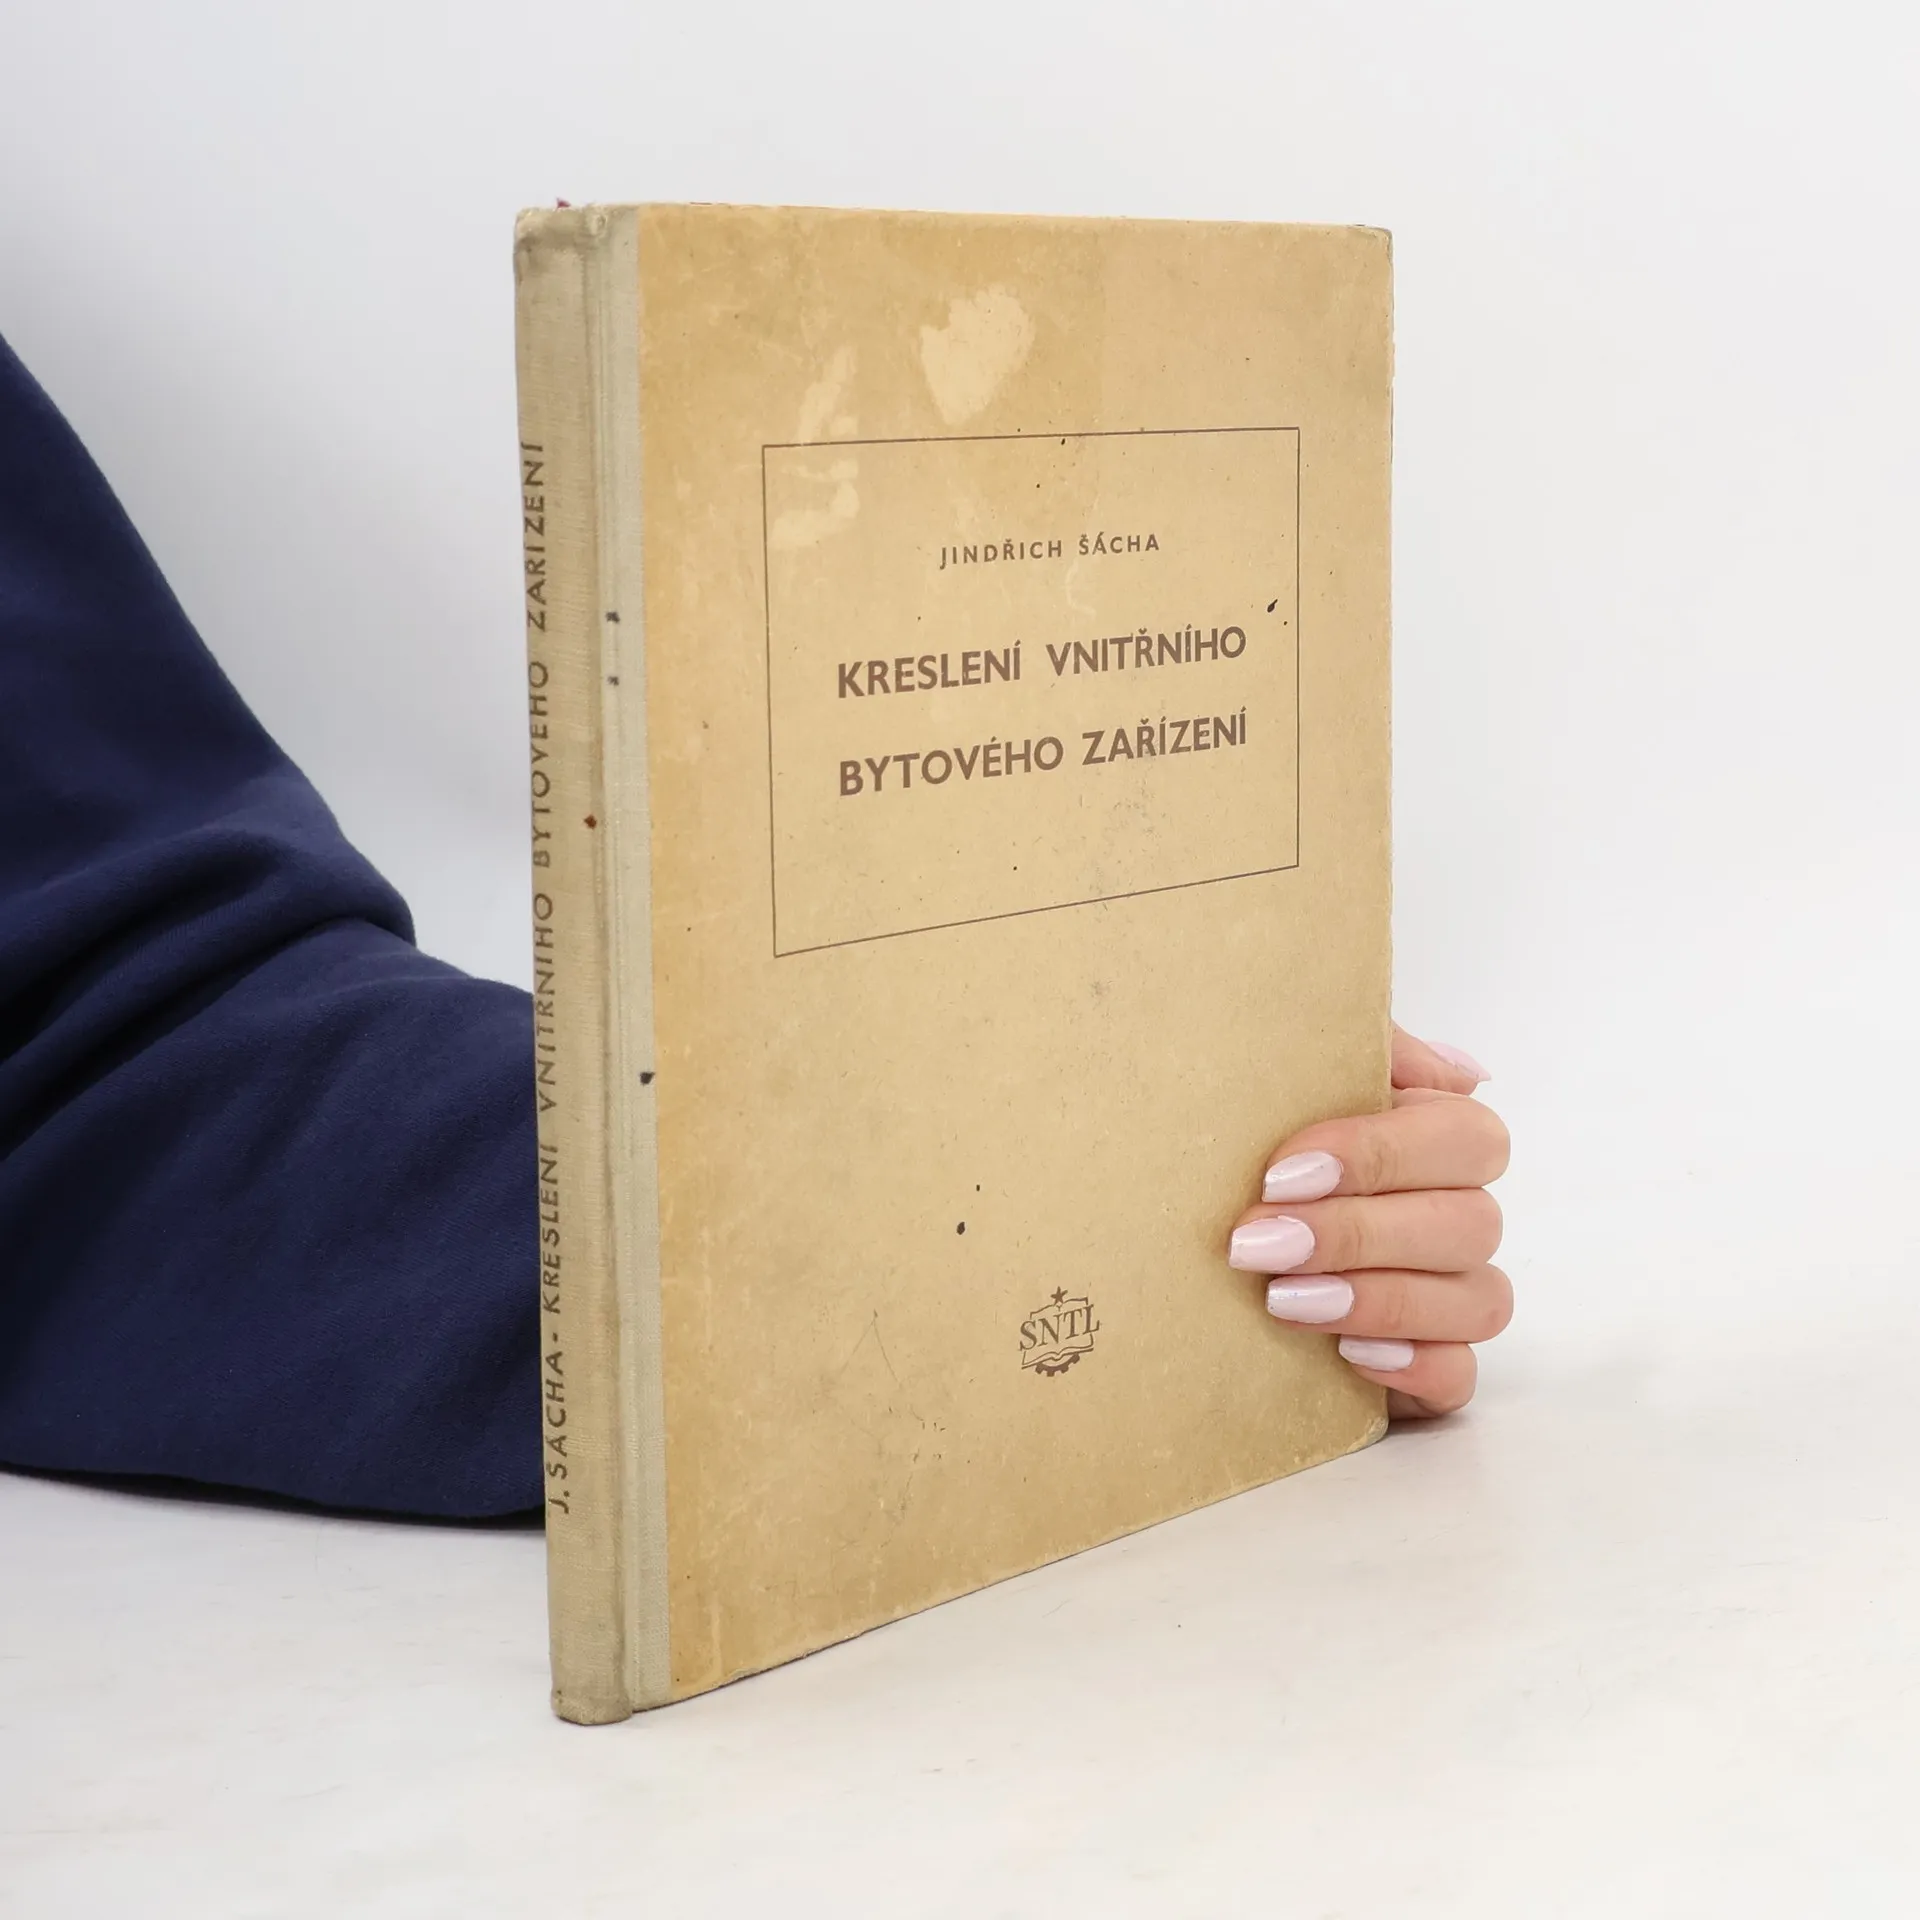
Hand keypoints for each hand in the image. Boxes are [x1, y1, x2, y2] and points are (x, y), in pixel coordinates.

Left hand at [1227, 1026, 1509, 1417]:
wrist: (1171, 1248)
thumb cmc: (1242, 1151)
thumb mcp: (1280, 1077)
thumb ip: (1359, 1049)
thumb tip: (1459, 1071)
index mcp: (1430, 1141)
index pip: (1465, 1138)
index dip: (1382, 1155)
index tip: (1279, 1174)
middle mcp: (1453, 1217)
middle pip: (1472, 1222)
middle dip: (1360, 1233)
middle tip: (1259, 1244)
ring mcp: (1449, 1297)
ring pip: (1478, 1300)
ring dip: (1381, 1298)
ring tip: (1283, 1301)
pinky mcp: (1429, 1370)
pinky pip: (1462, 1377)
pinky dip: (1416, 1365)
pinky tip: (1347, 1355)